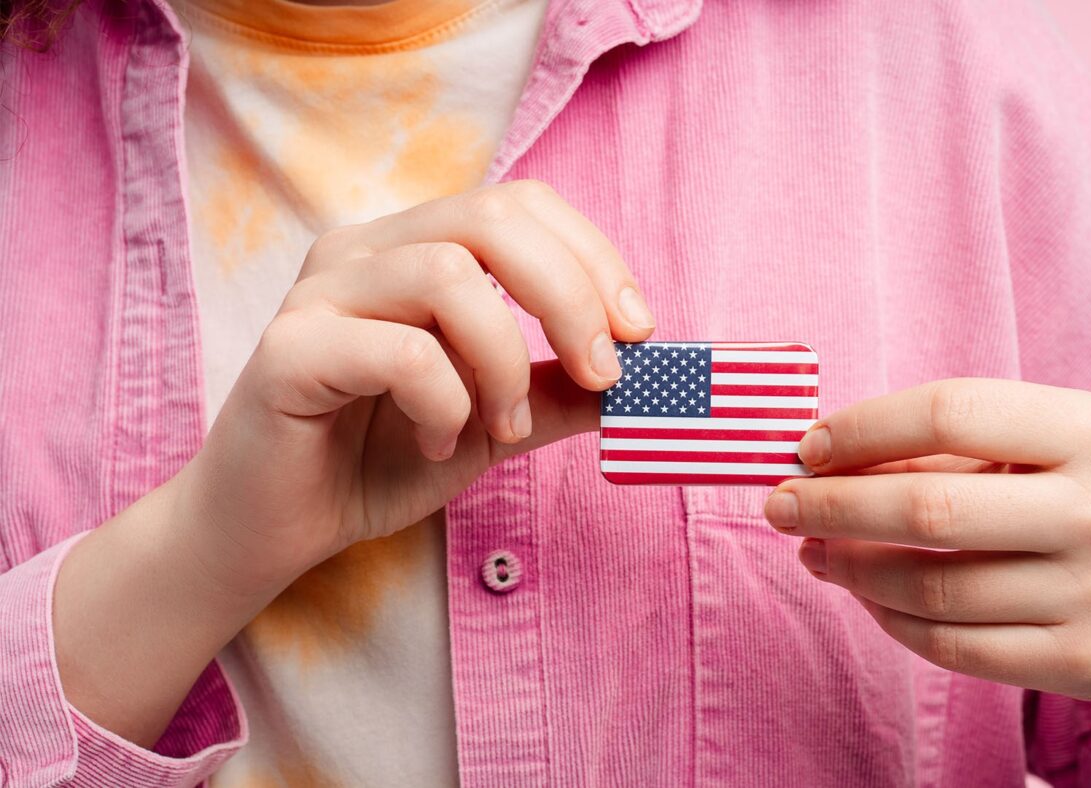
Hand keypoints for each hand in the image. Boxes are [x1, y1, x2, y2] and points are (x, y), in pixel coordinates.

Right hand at [55, 180, 655, 745]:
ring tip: (503, 425)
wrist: (276, 529)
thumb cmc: (380, 460)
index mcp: (415, 247)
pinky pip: (401, 352)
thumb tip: (646, 378)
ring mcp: (321, 292)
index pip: (520, 205)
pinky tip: (437, 442)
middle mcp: (365, 249)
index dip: (594, 257)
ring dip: (504, 361)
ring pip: (449, 275)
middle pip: (492, 218)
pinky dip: (445, 403)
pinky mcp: (289, 348)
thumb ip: (560, 391)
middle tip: (602, 373)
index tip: (639, 331)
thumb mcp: (496, 421)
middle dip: (571, 297)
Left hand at [763, 379, 1090, 706]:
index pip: (950, 413)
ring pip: (930, 588)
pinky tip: (868, 597)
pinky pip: (955, 648)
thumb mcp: (1065, 440)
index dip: (863, 428)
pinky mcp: (1085, 663)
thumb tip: (834, 459)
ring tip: (815, 550)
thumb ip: (962, 447)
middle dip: (831, 506)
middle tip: (780, 503)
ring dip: (849, 568)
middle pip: (927, 512)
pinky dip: (891, 621)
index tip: (810, 445)